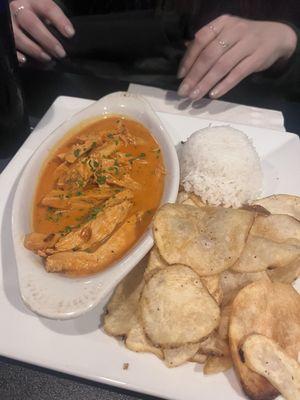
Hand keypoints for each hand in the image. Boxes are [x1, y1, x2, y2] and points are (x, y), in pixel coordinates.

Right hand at [10, 0, 74, 62]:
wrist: (15, 15)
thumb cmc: (35, 16)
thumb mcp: (44, 13)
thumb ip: (53, 22)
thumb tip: (67, 37)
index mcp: (33, 1)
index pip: (48, 8)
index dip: (60, 20)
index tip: (70, 34)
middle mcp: (18, 8)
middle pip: (31, 23)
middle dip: (47, 40)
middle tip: (60, 53)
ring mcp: (9, 22)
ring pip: (18, 36)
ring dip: (34, 49)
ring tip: (48, 59)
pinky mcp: (4, 35)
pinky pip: (9, 45)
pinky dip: (17, 54)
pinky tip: (26, 60)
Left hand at [177, 15, 296, 99]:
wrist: (276, 37)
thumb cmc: (243, 39)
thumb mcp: (225, 34)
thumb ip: (207, 45)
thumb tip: (185, 65)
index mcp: (222, 23)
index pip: (200, 40)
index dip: (188, 59)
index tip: (180, 76)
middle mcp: (234, 30)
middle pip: (209, 55)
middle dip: (194, 76)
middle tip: (184, 92)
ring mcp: (247, 44)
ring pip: (222, 66)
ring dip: (206, 83)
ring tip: (194, 96)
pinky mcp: (257, 58)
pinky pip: (237, 74)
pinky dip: (224, 85)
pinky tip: (213, 95)